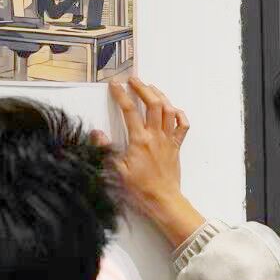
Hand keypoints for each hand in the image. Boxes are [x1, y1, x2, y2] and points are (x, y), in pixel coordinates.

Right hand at [93, 77, 202, 245]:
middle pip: (153, 104)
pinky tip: (173, 109)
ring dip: (160, 96)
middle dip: (143, 88)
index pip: (130, 111)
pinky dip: (179, 114)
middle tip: (134, 80)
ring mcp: (168, 140)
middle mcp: (155, 136)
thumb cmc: (139, 188)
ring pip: (169, 110)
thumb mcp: (116, 170)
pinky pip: (183, 126)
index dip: (121, 95)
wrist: (162, 200)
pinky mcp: (176, 146)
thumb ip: (105, 150)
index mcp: (139, 140)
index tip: (115, 84)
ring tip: (150, 88)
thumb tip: (96, 133)